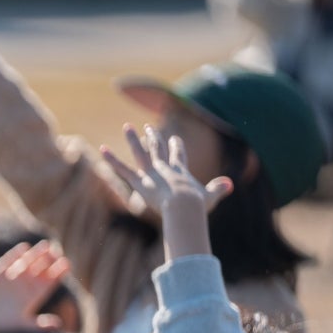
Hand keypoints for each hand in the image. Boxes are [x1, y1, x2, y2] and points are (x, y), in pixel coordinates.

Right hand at [0, 241, 73, 332]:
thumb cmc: (3, 322)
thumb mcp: (23, 323)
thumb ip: (40, 324)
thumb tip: (58, 325)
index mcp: (36, 293)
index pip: (52, 279)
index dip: (60, 271)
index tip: (66, 264)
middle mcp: (27, 283)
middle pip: (43, 267)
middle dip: (51, 258)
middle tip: (57, 252)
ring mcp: (14, 275)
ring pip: (29, 260)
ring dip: (37, 252)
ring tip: (45, 246)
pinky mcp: (0, 270)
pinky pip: (10, 259)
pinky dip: (16, 253)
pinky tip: (24, 248)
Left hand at [100, 124, 231, 263]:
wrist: (185, 205)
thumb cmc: (197, 205)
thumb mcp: (210, 197)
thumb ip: (218, 189)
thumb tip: (229, 184)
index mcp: (180, 172)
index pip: (178, 157)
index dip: (176, 148)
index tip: (174, 140)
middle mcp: (165, 168)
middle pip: (158, 149)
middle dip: (153, 138)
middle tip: (149, 128)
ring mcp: (151, 173)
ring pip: (140, 152)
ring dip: (133, 139)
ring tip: (127, 126)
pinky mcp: (139, 181)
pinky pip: (122, 169)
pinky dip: (112, 160)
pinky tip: (102, 149)